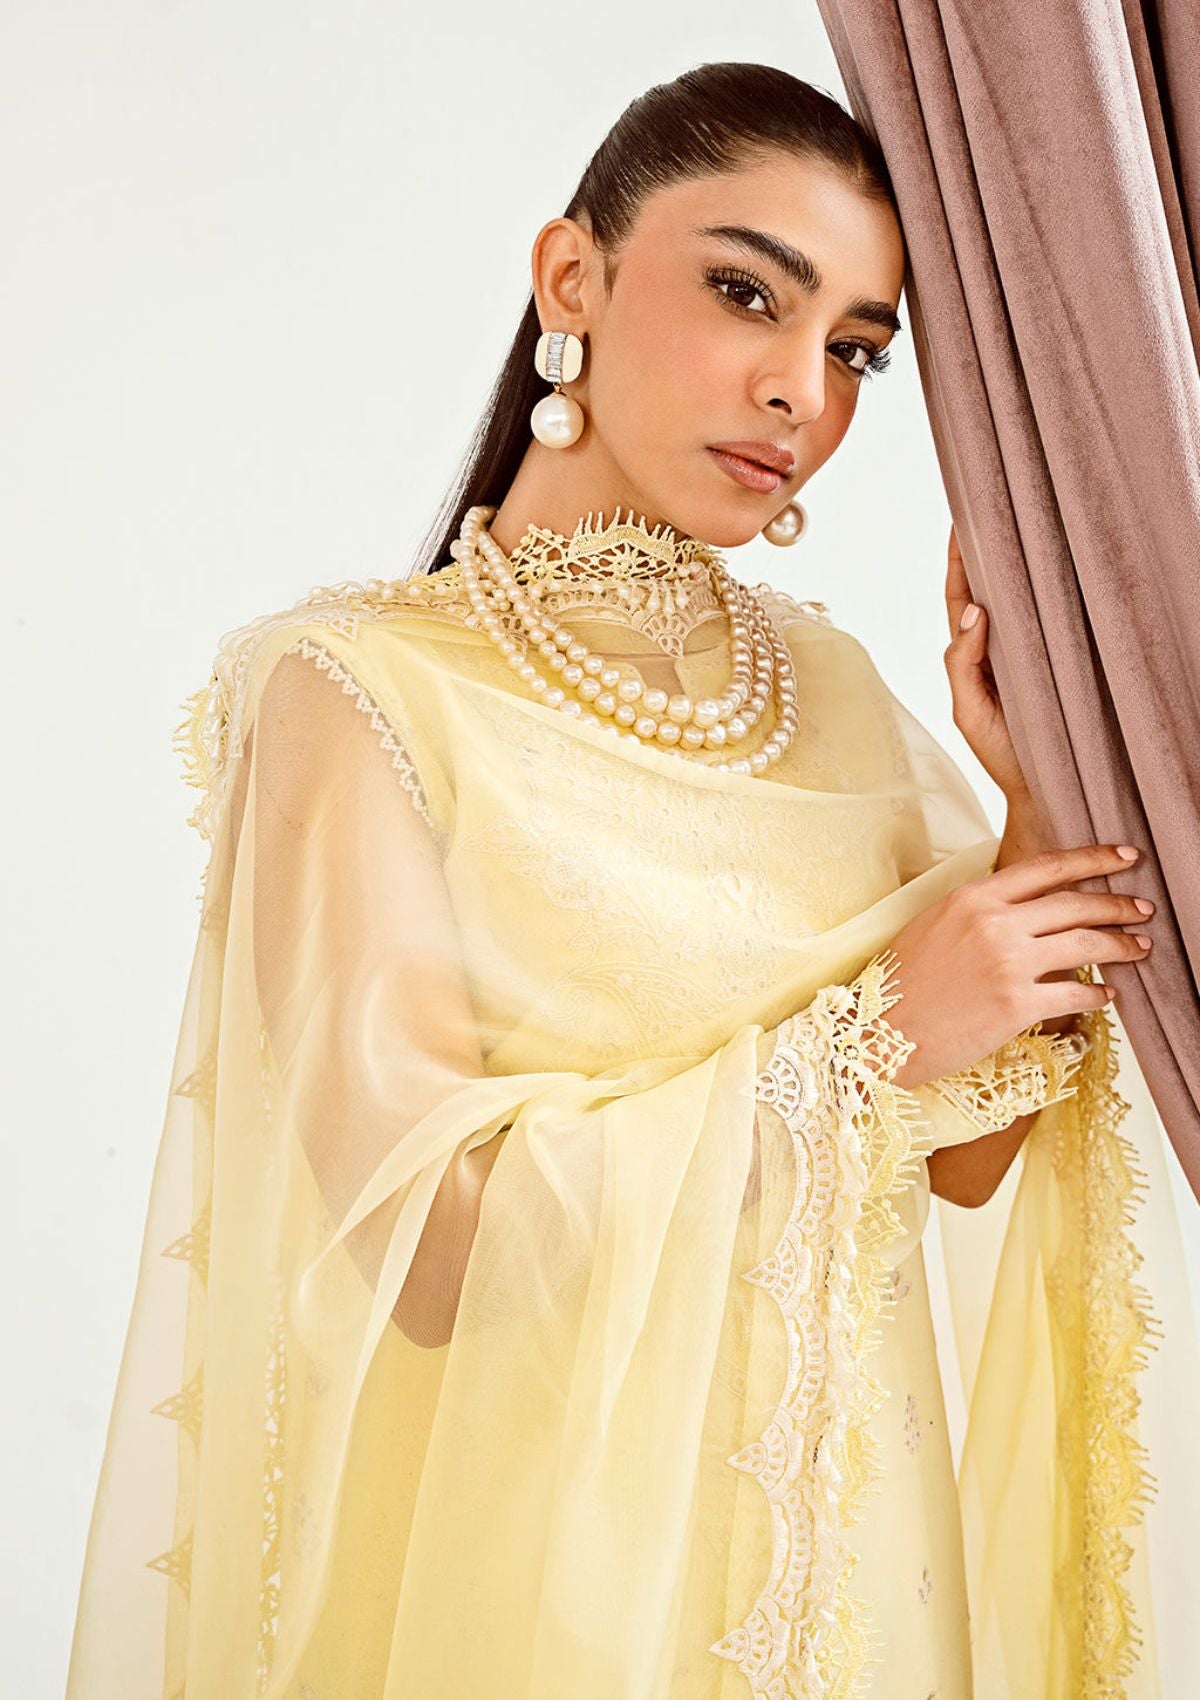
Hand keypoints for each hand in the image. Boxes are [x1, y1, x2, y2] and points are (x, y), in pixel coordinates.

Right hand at [883, 842, 1154, 1088]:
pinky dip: (1099, 994)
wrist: (879, 1033)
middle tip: (1143, 908)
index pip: (1046, 868)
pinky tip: (1108, 995)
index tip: (1123, 857)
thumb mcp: (932, 924)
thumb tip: (1023, 905)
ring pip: (1085, 944)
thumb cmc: (901, 983)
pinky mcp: (1016, 1006)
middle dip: (1118, 904)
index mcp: (972, 897)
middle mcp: (993, 924)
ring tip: (1140, 947)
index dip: (1092, 860)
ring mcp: (1007, 964)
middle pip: (1075, 904)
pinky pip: (1076, 993)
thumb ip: (978, 909)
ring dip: (1121, 945)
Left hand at [943, 522, 1029, 800]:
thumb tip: (971, 612)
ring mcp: (1029, 650)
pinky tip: (1052, 562)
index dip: (957, 561)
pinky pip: (1049, 616)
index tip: (956, 520)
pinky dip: (1046, 588)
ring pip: (1021, 597)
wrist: (1044, 789)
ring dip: (1017, 561)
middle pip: (991, 585)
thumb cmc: (1004, 753)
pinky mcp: (1058, 657)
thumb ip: (963, 666)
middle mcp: (1001, 645)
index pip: (961, 598)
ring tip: (1018, 518)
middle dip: (987, 545)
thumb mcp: (970, 712)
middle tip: (988, 500)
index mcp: (974, 656)